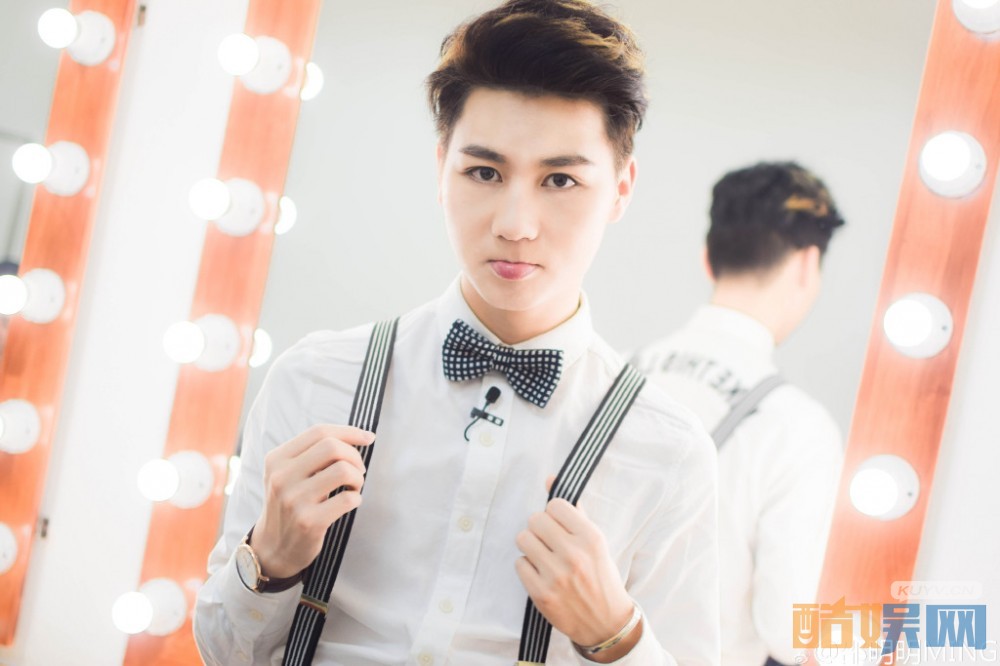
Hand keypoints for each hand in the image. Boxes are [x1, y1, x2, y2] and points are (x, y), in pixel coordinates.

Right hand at [251, 424, 374, 578]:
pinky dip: (356, 498)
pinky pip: (347, 499)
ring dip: (358, 478)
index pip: (319, 432)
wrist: (273, 547)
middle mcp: (281, 478)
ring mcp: (294, 500)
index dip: (349, 432)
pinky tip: (350, 502)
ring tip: (353, 487)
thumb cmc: (291, 503)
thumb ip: (313, 453)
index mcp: (276, 459)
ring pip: (343, 471)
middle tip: (358, 470)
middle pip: (332, 447)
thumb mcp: (288, 474)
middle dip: (355, 456)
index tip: (368, 438)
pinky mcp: (309, 522)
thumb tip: (360, 436)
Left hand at [514, 477, 638, 659]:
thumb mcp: (596, 542)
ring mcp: (556, 576)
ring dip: (531, 546)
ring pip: (523, 539)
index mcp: (591, 538)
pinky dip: (527, 567)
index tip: (559, 524)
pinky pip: (519, 564)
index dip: (554, 513)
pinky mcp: (542, 594)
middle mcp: (574, 555)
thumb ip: (573, 511)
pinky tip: (541, 573)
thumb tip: (549, 479)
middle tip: (549, 542)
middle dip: (540, 528)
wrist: (606, 623)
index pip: (555, 505)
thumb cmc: (601, 577)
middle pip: (535, 519)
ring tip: (543, 556)